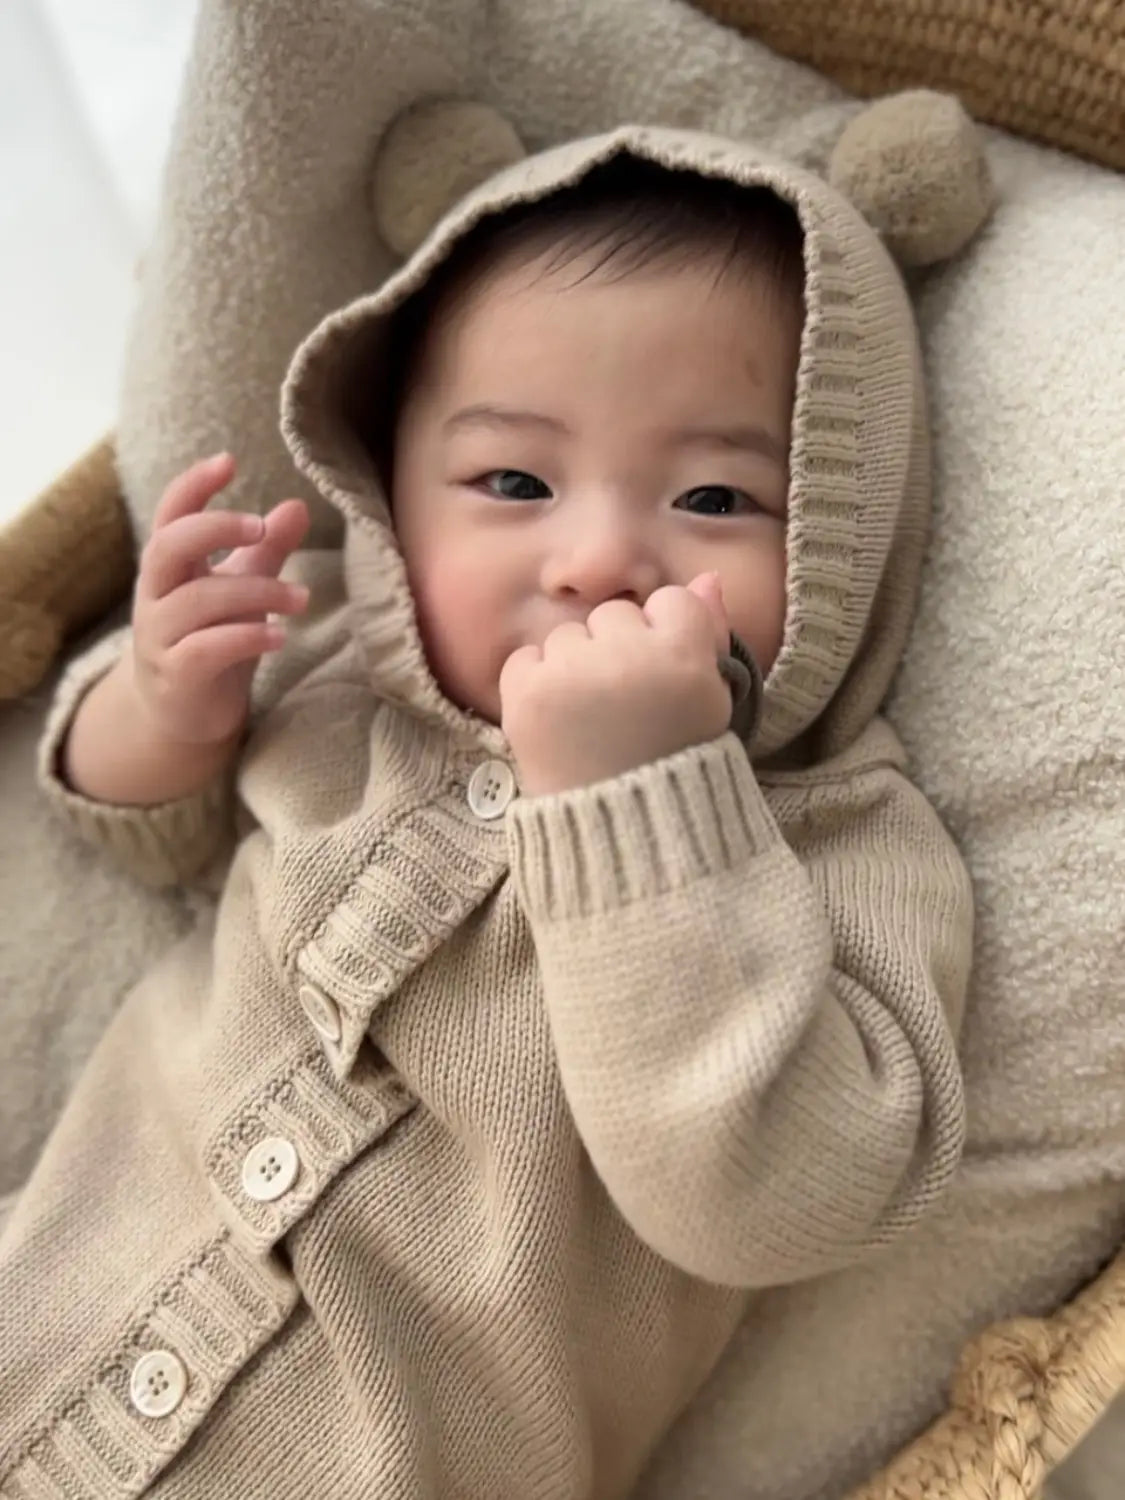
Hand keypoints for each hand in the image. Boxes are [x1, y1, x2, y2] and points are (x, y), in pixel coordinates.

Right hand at [128, 454, 309, 747]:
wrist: (183, 715)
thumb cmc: (211, 640)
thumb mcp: (241, 591)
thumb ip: (265, 551)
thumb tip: (297, 505)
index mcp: (170, 567)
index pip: (170, 515)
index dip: (193, 485)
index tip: (228, 461)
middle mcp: (155, 595)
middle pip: (168, 546)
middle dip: (214, 529)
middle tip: (262, 527)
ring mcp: (160, 636)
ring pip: (198, 601)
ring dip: (258, 593)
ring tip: (302, 598)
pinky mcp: (175, 675)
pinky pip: (205, 649)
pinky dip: (245, 638)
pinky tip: (280, 636)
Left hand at [499, 573, 732, 795]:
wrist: (624, 833)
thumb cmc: (673, 765)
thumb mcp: (711, 703)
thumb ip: (710, 635)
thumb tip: (706, 578)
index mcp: (684, 656)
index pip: (670, 601)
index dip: (666, 639)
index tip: (664, 679)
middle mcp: (628, 655)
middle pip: (614, 616)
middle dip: (617, 651)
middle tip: (625, 706)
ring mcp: (573, 673)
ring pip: (567, 636)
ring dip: (575, 668)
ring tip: (591, 720)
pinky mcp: (526, 695)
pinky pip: (525, 659)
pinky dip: (535, 686)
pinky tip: (559, 722)